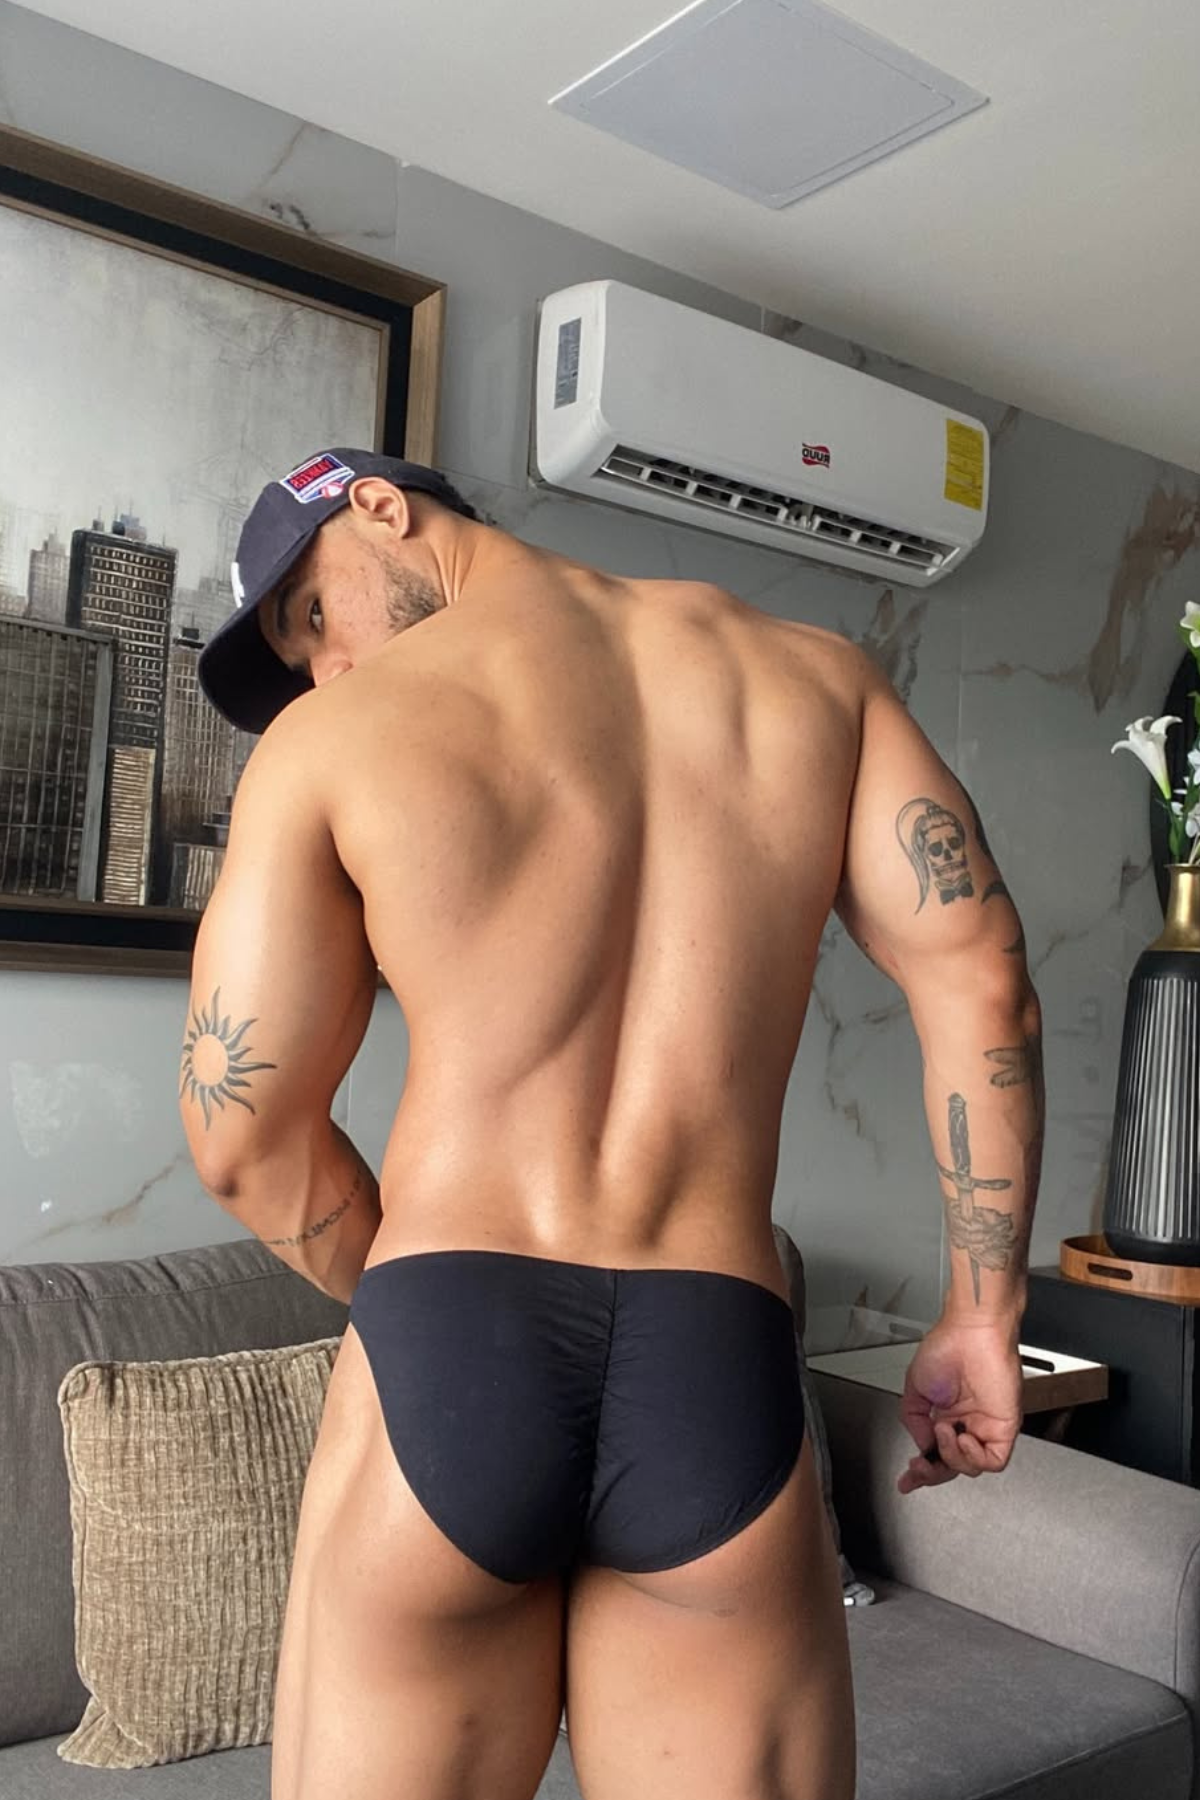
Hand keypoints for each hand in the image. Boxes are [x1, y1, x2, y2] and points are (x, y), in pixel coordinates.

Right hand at [897, 1314, 1023, 1494]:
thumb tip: (923, 1444)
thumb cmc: (948, 1347)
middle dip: (932, 1473)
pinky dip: (974, 1455)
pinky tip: (962, 1435)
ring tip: (943, 1429)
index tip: (907, 1479)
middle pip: (953, 1466)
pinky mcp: (1005, 1426)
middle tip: (918, 1467)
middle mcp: (969, 1422)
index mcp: (949, 1414)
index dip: (921, 1470)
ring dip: (952, 1455)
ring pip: (972, 1467)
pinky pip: (994, 1460)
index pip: (936, 1452)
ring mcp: (987, 1426)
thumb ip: (914, 1421)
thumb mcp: (915, 1387)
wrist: (971, 1332)